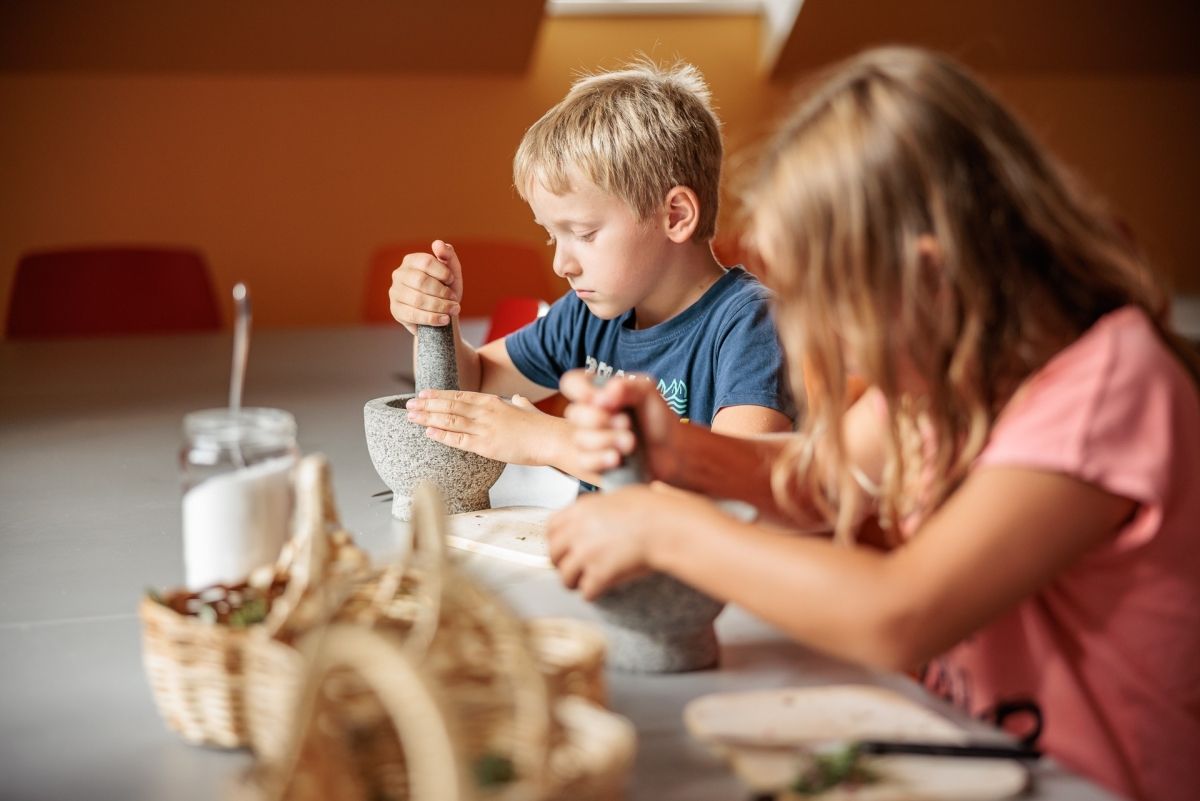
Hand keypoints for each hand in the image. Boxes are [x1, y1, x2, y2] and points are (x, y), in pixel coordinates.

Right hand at [388, 240, 463, 333]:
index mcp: (411, 261)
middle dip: (442, 292)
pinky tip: (444, 320)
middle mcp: (399, 274)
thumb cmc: (445, 289)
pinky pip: (413, 315)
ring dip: (440, 306)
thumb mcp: (452, 272)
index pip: (426, 262)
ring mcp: (395, 292)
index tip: (451, 280)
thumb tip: (437, 243)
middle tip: (455, 300)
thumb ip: (448, 255)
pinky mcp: (396, 310)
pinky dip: (432, 318)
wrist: (440, 313)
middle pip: (421, 281)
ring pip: (418, 299)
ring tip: (453, 310)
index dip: (442, 272)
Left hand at [405, 390, 561, 464]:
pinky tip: (428, 432)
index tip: (424, 393)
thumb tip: (518, 399)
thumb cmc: (542, 426)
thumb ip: (520, 403)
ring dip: (427, 417)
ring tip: (411, 416)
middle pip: (449, 405)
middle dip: (427, 404)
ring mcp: (484, 427)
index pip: (460, 395)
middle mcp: (485, 411)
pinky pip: (458, 439)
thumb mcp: (528, 409)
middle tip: (409, 404)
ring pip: (449, 420)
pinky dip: (441, 435)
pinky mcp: (486, 445)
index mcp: (493, 401)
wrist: (551, 438)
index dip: (439, 394)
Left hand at [547, 485, 716, 599]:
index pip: (550, 527)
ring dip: (575, 582)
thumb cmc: (653, 508)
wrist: (665, 526)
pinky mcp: (599, 574)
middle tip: (572, 568)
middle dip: (561, 563)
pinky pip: (586, 591)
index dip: (555, 540)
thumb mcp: (623, 495)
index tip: (562, 547)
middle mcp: (577, 531)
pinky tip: (601, 591)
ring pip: (565, 577)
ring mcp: (586, 554)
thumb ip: (608, 503)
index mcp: (581, 509)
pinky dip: (593, 593)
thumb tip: (615, 503)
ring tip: (584, 584)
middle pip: (553, 554)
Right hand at [559, 370, 680, 479]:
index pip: (571, 383)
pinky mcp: (594, 463)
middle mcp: (590, 415)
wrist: (673, 452)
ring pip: (580, 439)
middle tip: (627, 422)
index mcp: (599, 393)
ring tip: (631, 442)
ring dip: (607, 440)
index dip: (581, 390)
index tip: (603, 399)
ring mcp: (590, 440)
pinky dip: (602, 459)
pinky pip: (584, 461)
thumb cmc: (659, 419)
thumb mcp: (648, 392)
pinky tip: (618, 458)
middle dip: (600, 419)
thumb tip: (603, 394)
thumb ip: (626, 386)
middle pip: (573, 413)